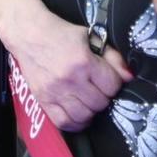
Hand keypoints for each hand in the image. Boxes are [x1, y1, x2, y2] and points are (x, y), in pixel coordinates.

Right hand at [12, 10, 130, 131]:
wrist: (28, 34)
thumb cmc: (61, 33)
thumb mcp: (90, 36)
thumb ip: (112, 56)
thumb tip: (128, 76)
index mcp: (83, 61)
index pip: (112, 85)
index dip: (115, 83)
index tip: (109, 78)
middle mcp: (69, 79)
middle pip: (100, 103)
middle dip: (104, 96)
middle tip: (99, 88)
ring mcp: (55, 92)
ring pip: (85, 116)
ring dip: (91, 110)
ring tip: (89, 100)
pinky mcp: (43, 100)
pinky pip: (64, 123)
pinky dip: (75, 122)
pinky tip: (78, 113)